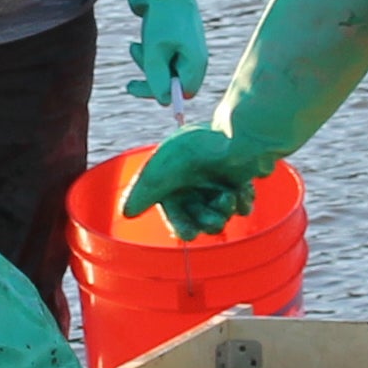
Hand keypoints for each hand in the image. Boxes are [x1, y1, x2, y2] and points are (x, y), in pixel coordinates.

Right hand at [121, 126, 267, 240]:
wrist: (236, 133)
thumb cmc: (195, 148)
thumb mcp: (161, 170)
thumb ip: (143, 192)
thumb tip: (125, 213)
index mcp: (174, 181)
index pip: (174, 214)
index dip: (180, 226)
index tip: (189, 233)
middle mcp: (195, 184)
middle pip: (199, 219)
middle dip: (205, 221)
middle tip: (214, 220)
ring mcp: (219, 184)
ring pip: (221, 215)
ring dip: (224, 212)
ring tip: (228, 198)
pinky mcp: (240, 183)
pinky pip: (242, 206)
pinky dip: (242, 203)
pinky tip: (241, 192)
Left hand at [127, 0, 209, 104]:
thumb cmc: (162, 16)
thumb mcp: (155, 51)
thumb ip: (158, 79)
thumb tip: (164, 101)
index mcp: (196, 60)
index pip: (186, 91)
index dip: (167, 96)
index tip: (146, 95)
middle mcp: (192, 54)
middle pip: (173, 81)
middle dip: (151, 80)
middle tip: (129, 86)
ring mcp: (182, 44)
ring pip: (163, 67)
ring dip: (146, 63)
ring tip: (134, 47)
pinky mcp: (171, 35)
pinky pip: (158, 54)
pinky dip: (146, 52)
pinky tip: (137, 42)